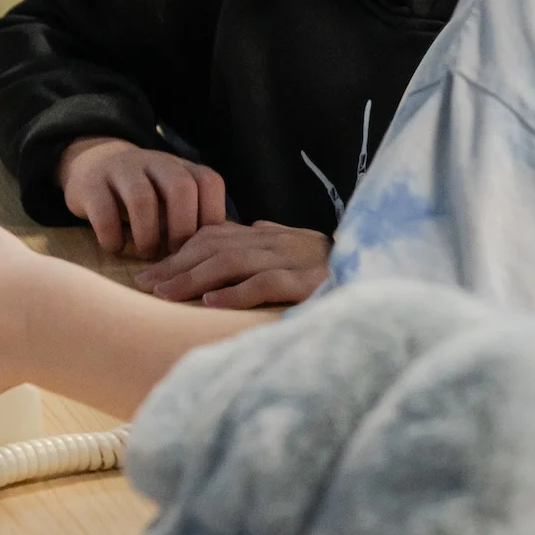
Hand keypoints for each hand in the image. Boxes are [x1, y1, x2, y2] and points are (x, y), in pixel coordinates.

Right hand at [58, 137, 227, 258]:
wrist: (93, 165)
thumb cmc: (144, 194)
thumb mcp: (171, 198)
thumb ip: (194, 218)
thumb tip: (217, 257)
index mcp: (181, 166)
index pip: (209, 182)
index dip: (210, 216)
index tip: (202, 246)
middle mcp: (155, 162)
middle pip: (181, 188)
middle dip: (182, 228)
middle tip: (174, 254)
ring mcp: (122, 169)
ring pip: (142, 198)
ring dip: (148, 235)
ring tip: (146, 254)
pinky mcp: (91, 184)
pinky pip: (104, 210)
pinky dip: (112, 236)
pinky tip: (115, 248)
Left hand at [135, 221, 330, 307]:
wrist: (387, 277)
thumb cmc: (339, 274)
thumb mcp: (299, 257)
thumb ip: (272, 246)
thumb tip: (249, 231)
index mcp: (275, 237)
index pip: (217, 236)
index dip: (181, 252)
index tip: (151, 274)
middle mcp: (282, 242)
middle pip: (218, 247)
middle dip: (178, 265)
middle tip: (146, 285)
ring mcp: (298, 260)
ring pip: (235, 261)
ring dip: (195, 278)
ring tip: (166, 293)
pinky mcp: (312, 283)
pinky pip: (268, 283)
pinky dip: (236, 291)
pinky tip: (210, 302)